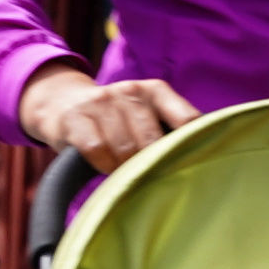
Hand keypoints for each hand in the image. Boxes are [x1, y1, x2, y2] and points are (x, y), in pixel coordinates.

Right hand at [20, 60, 198, 165]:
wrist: (62, 102)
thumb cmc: (115, 117)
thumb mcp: (145, 113)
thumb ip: (171, 128)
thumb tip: (207, 157)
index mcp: (156, 90)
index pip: (187, 119)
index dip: (192, 146)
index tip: (193, 167)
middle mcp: (130, 91)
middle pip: (154, 140)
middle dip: (153, 163)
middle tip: (150, 177)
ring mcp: (101, 102)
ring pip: (126, 148)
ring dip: (126, 167)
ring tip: (125, 172)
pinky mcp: (75, 117)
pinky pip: (97, 149)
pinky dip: (103, 164)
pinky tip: (105, 167)